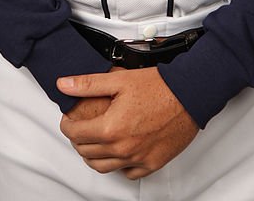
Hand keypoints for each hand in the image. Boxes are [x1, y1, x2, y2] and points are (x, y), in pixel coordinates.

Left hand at [57, 67, 198, 178]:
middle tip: (80, 128)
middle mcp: (122, 148)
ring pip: (103, 167)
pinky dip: (118, 165)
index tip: (68, 120)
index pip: (75, 134)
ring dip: (93, 156)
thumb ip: (88, 84)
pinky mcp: (152, 164)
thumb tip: (64, 85)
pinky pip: (127, 173)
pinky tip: (118, 152)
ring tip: (94, 142)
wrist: (189, 95)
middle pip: (87, 152)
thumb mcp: (119, 80)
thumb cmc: (159, 86)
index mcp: (111, 128)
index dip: (67, 125)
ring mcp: (137, 159)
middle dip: (78, 140)